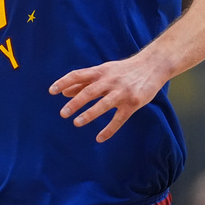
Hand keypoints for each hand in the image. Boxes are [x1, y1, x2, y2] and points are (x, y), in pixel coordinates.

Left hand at [49, 55, 168, 142]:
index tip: (51, 91)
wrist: (153, 66)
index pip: (78, 75)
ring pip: (104, 104)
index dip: (64, 82)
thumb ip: (84, 82)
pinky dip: (109, 129)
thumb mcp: (103, 71)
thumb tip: (63, 92)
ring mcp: (122, 92)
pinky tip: (99, 138)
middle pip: (90, 91)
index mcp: (100, 72)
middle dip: (76, 102)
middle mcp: (110, 81)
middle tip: (63, 113)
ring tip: (76, 123)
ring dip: (89, 114)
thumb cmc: (124, 70)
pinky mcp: (133, 103)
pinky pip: (119, 118)